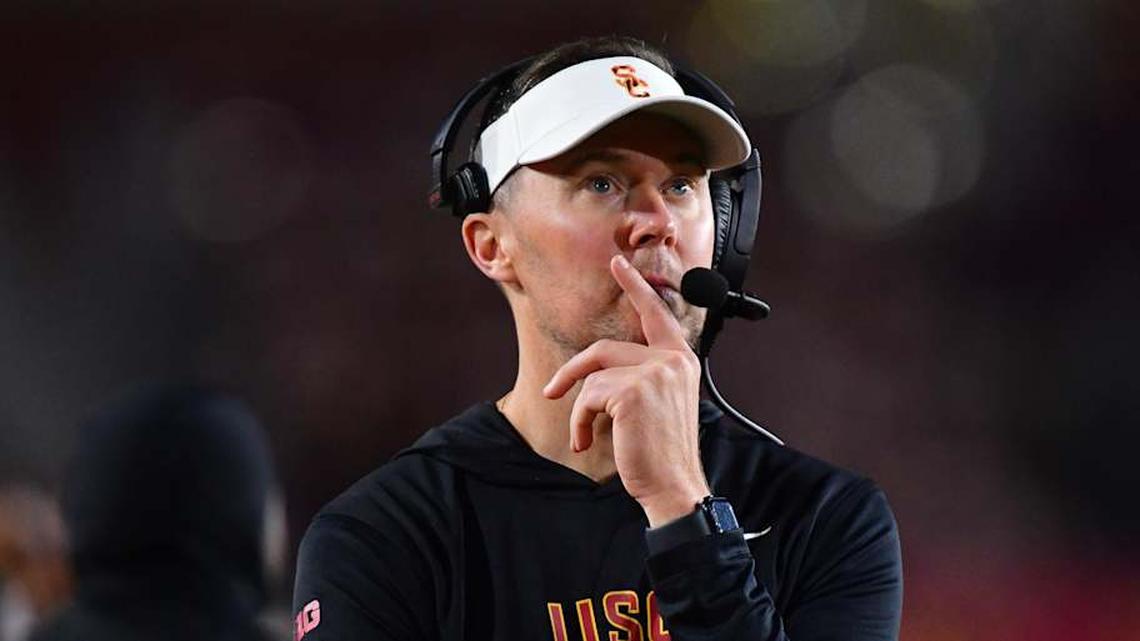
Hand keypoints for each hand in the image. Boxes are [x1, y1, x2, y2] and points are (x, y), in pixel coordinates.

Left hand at [544, 255, 709, 525]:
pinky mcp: (633, 391)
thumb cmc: (663, 453)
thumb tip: (599, 370)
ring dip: (580, 409)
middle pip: (604, 350)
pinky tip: (587, 441)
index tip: (618, 264)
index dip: (634, 287)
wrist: (673, 486)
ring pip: (593, 376)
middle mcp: (672, 360)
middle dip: (572, 372)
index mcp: (681, 361)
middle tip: (551, 391)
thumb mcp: (660, 405)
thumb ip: (643, 376)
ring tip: (584, 435)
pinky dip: (580, 421)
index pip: (656, 314)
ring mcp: (654, 373)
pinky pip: (588, 396)